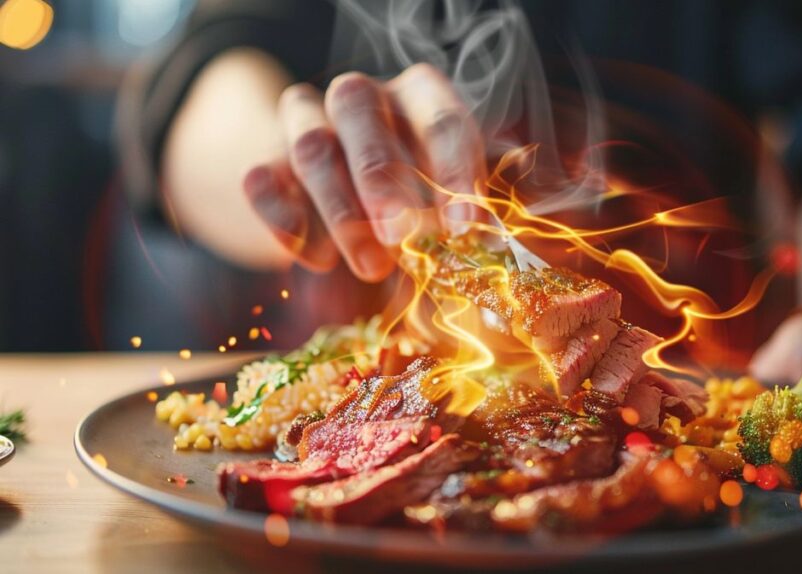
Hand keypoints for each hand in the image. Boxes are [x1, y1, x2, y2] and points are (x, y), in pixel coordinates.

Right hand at [242, 64, 485, 280]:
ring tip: (370, 266)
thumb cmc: (416, 192)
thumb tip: (520, 235)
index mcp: (419, 95)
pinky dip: (284, 220)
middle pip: (360, 110)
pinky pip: (260, 178)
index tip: (464, 230)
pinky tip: (313, 257)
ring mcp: (306, 122)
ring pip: (312, 146)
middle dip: (382, 178)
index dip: (455, 172)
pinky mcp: (265, 159)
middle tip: (400, 238)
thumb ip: (482, 205)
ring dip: (341, 212)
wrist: (332, 193)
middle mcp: (361, 97)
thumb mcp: (457, 191)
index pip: (440, 118)